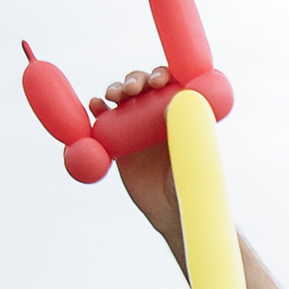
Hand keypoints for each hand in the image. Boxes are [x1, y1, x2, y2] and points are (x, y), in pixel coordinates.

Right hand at [101, 66, 187, 259]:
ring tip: (113, 96)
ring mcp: (137, 128)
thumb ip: (185, 132)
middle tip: (132, 90)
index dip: (162, 75)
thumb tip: (171, 101)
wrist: (170, 212)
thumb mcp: (192, 158)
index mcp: (180, 113)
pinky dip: (98, 109)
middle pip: (144, 86)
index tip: (158, 82)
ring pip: (123, 99)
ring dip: (116, 89)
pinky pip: (105, 120)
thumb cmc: (189, 185)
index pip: (171, 84)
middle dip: (136, 80)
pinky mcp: (119, 142)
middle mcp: (158, 116)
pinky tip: (96, 105)